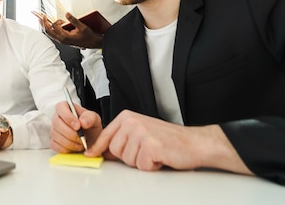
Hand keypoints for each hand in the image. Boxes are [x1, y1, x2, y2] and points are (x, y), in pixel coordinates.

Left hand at [42, 12, 102, 48]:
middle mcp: (62, 39)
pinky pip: (53, 34)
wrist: (92, 43)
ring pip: (49, 33)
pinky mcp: (63, 40)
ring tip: (41, 20)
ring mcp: (62, 40)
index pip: (55, 27)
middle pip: (48, 31)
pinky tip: (49, 25)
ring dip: (45, 26)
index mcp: (65, 37)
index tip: (59, 18)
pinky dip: (49, 29)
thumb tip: (67, 14)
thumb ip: (74, 20)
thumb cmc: (88, 37)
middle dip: (44, 23)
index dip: (56, 20)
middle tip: (42, 16)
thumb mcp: (82, 27)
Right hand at [51, 101, 102, 152]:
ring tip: (81, 143)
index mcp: (67, 108)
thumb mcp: (95, 119)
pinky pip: (55, 145)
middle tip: (81, 137)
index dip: (67, 117)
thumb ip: (90, 117)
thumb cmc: (91, 128)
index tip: (78, 126)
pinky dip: (66, 148)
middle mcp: (58, 118)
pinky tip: (74, 147)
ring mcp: (55, 130)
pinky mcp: (54, 142)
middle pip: (56, 122)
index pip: (60, 107)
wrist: (92, 141)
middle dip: (70, 133)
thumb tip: (82, 121)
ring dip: (70, 142)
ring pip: (55, 135)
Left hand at [85, 110, 251, 173]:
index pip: (106, 135)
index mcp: (128, 117)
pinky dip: (151, 166)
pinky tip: (161, 157)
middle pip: (115, 151)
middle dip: (130, 157)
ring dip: (141, 162)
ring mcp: (141, 133)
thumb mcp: (141, 132)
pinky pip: (142, 165)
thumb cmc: (169, 139)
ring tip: (155, 153)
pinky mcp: (150, 145)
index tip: (90, 153)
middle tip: (146, 151)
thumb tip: (103, 150)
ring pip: (127, 160)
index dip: (98, 147)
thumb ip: (122, 138)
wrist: (194, 143)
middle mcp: (132, 122)